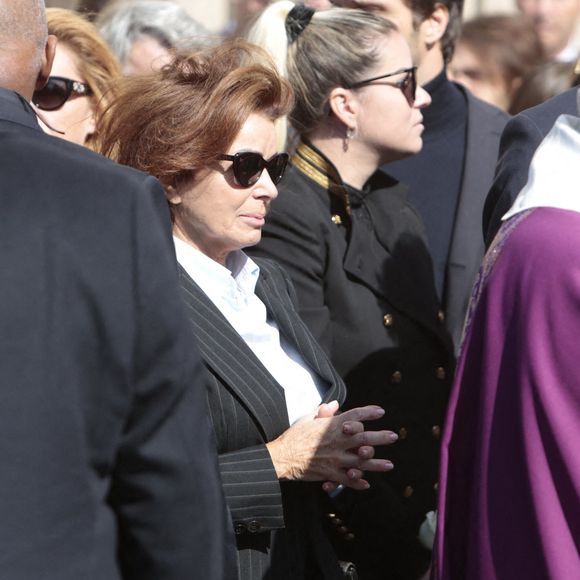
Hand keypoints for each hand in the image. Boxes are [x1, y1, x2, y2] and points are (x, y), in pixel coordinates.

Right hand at [266, 401, 396, 489]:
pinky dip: (357, 482)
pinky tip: (366, 484)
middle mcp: (337, 442)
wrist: (282, 457)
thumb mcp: (307, 419)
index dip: (368, 413)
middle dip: (380, 437)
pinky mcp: (330, 474)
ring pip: (360, 462)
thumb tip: (334, 405)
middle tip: (393, 436)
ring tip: (389, 465)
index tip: (380, 412)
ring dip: (376, 463)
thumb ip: (323, 412)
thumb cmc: (294, 436)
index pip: (354, 416)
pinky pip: (347, 480)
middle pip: (363, 439)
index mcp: (332, 426)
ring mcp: (335, 459)